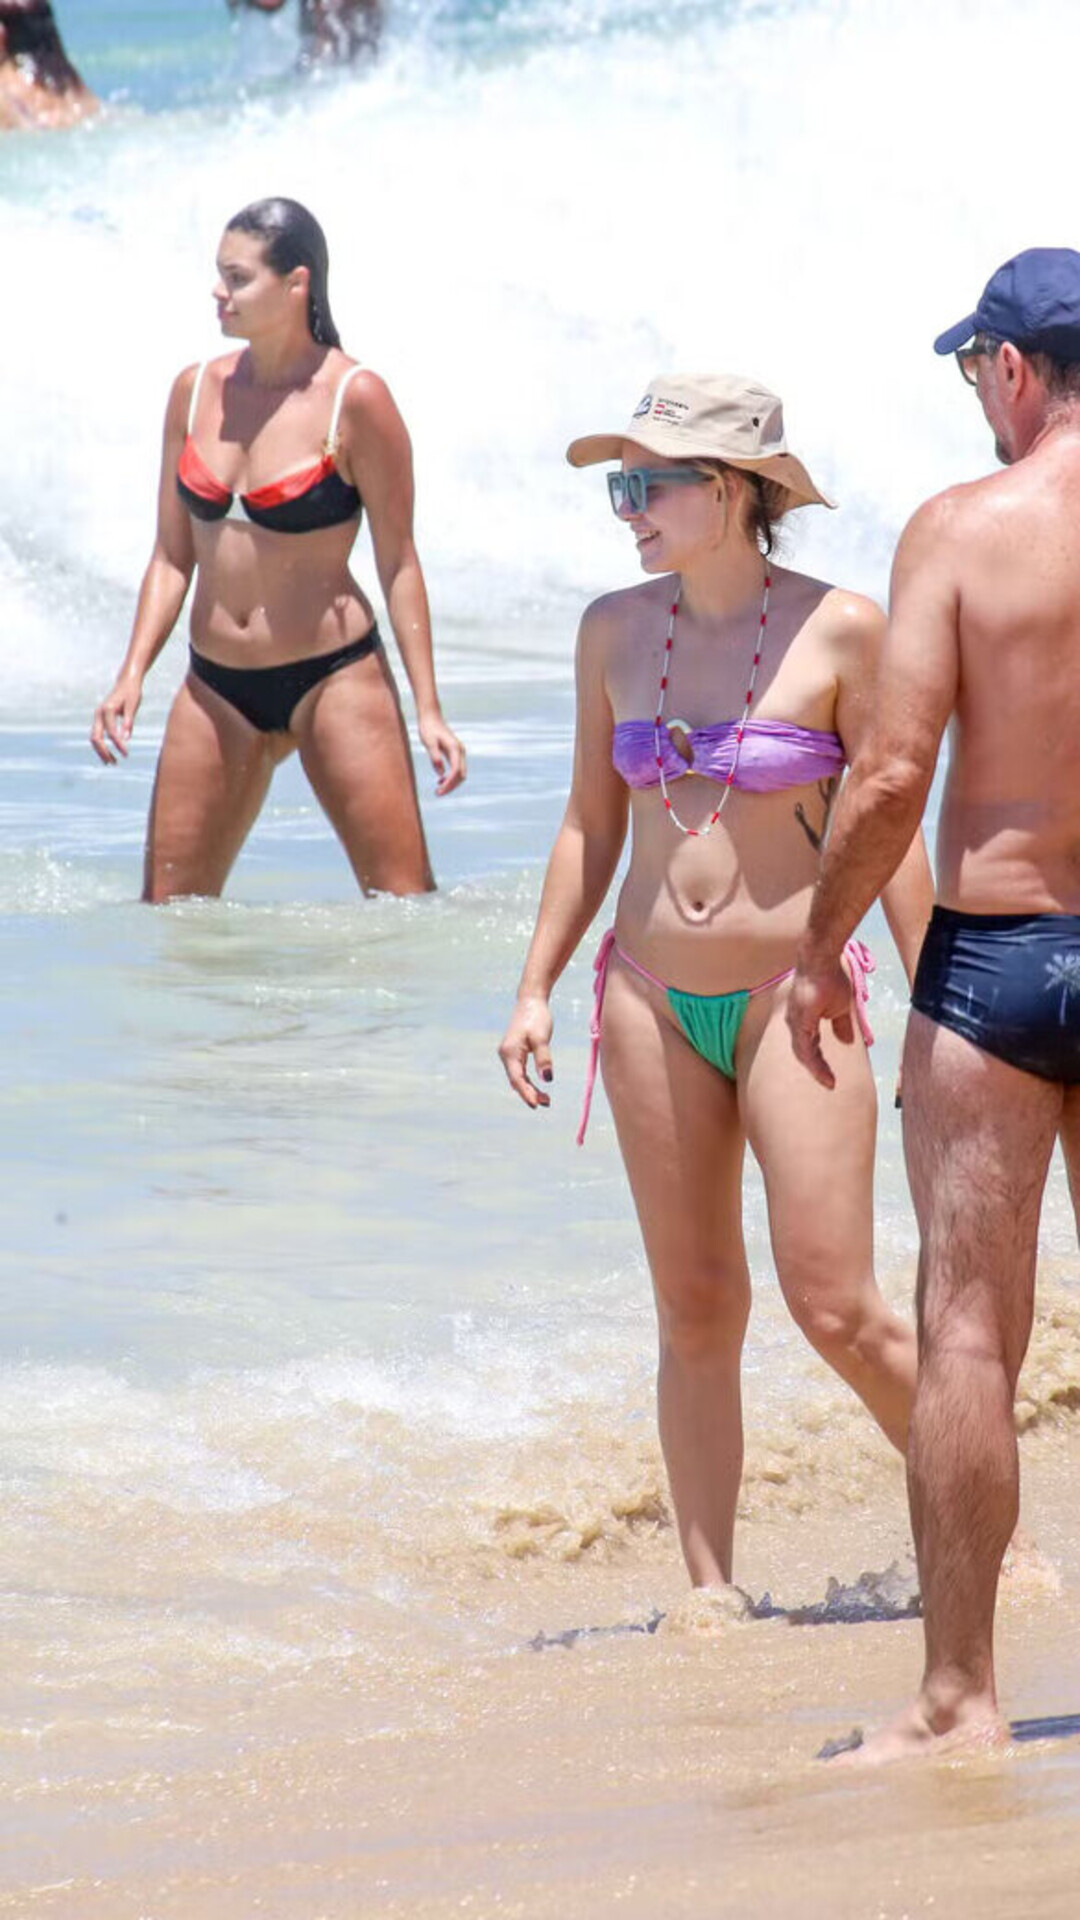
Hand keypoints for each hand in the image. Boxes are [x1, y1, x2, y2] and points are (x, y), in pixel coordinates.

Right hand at [90, 676, 141, 764]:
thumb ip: (128, 721)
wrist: (126, 682)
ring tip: (112, 762)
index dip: (118, 744)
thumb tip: (126, 739)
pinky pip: (97, 734)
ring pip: (94, 737)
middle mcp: (99, 713)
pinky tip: (110, 754)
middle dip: (104, 751)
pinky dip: (101, 745)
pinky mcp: (100, 718)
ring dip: (101, 751)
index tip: (126, 754)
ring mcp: (98, 716)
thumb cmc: (132, 693)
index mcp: (107, 709)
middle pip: (96, 737)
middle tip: (114, 763)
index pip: (111, 732)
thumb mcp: (133, 706)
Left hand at [418, 711, 465, 795]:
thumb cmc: (428, 728)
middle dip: (451, 786)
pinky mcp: (455, 753)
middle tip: (437, 793)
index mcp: (455, 749)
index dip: (449, 783)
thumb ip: (435, 757)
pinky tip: (440, 780)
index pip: (456, 771)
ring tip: (438, 789)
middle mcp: (460, 751)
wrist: (431, 716)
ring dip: (451, 783)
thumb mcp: (429, 743)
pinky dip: (451, 777)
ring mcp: (459, 752)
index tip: (439, 791)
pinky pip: (456, 768)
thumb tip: (441, 774)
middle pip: (461, 775)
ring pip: (460, 773)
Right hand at [498, 995, 553, 1109]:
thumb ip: (544, 1058)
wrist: (531, 1000)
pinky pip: (520, 1072)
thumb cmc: (536, 1017)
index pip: (517, 1079)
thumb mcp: (542, 1037)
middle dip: (530, 1094)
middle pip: (516, 1080)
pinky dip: (529, 1081)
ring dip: (530, 1089)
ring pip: (518, 1077)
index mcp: (510, 1052)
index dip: (526, 1093)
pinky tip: (538, 1087)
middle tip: (547, 1103)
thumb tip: (548, 1079)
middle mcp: (506, 1054)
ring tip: (546, 1099)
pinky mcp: (514, 1052)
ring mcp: (509, 1054)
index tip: (536, 1104)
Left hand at [786, 955, 854, 1090]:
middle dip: (816, 1069)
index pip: (810, 1045)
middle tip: (829, 1083)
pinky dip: (814, 1062)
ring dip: (816, 1069)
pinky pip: (804, 1047)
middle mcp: (795, 1022)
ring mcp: (795, 1022)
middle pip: (804, 1052)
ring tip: (829, 1082)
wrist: (823, 961)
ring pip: (803, 1053)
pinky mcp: (799, 1021)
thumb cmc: (830, 979)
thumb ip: (841, 1025)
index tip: (831, 1075)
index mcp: (803, 1020)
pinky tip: (823, 1071)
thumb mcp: (840, 1008)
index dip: (819, 1061)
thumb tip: (847, 1041)